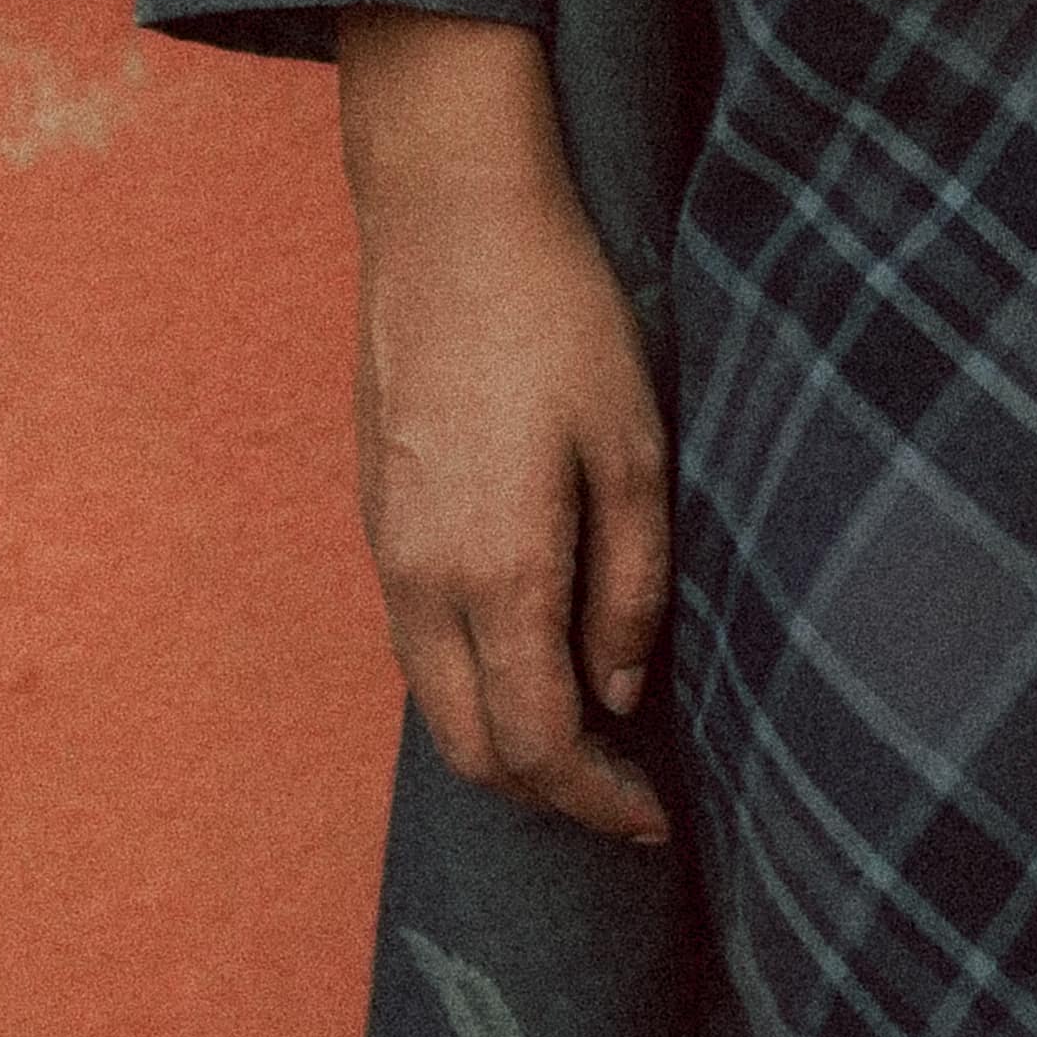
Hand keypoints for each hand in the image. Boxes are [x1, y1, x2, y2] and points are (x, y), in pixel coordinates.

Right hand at [336, 10, 672, 848]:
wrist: (448, 217)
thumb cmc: (561, 317)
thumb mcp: (633, 445)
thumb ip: (631, 582)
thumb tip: (620, 691)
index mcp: (498, 572)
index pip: (540, 744)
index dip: (599, 802)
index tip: (658, 819)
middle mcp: (425, 582)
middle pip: (474, 749)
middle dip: (550, 793)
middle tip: (627, 794)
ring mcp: (389, 551)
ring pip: (435, 701)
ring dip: (505, 742)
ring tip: (588, 736)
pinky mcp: (379, 516)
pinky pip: (416, 643)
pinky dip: (470, 682)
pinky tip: (530, 654)